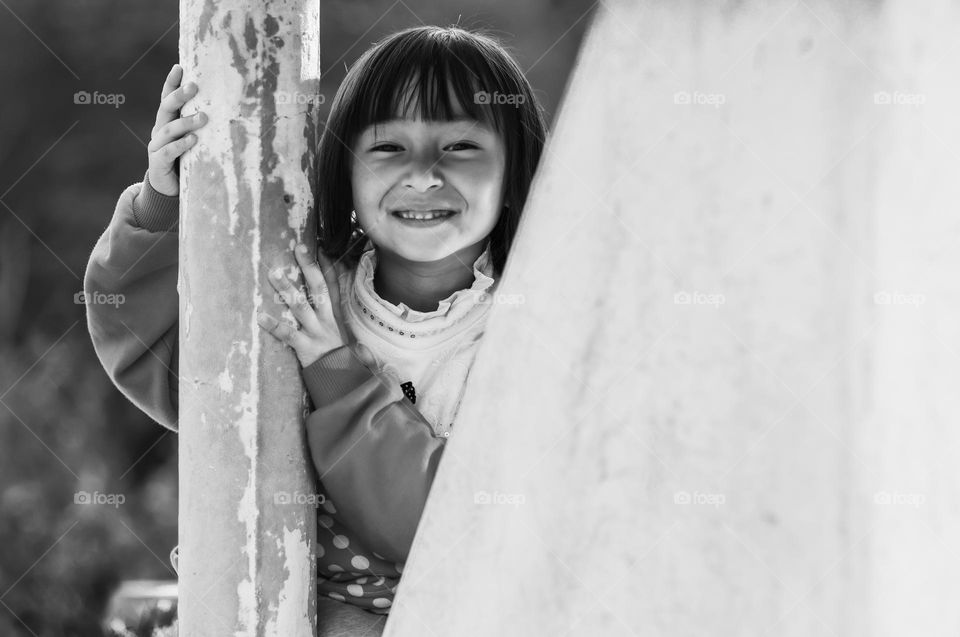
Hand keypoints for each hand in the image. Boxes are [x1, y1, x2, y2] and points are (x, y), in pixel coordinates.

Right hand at [146, 64, 207, 195]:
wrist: (169, 189)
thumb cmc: (186, 160)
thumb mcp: (194, 140)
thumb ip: (202, 127)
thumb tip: (230, 109)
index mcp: (167, 122)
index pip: (166, 98)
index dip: (171, 83)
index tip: (179, 67)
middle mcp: (159, 131)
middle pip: (165, 108)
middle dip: (179, 96)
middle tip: (194, 87)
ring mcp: (156, 146)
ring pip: (168, 129)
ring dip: (185, 122)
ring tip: (203, 117)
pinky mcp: (158, 163)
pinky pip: (168, 151)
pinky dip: (181, 145)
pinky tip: (193, 140)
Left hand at [257, 243, 366, 368]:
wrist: (342, 381)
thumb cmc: (337, 356)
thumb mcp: (340, 332)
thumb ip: (332, 316)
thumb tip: (331, 298)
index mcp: (333, 315)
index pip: (331, 285)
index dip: (325, 266)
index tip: (317, 247)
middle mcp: (326, 319)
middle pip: (318, 288)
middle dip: (308, 267)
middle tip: (297, 247)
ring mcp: (316, 332)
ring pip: (301, 306)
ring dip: (287, 288)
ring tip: (274, 273)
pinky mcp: (306, 347)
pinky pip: (288, 334)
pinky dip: (274, 325)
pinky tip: (261, 316)